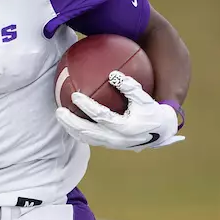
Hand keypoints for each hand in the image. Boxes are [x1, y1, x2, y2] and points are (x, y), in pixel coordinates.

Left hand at [55, 72, 183, 150]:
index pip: (101, 116)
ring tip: (60, 116)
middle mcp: (116, 139)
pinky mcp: (109, 145)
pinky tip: (69, 121)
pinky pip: (90, 139)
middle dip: (71, 122)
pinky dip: (77, 131)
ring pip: (86, 138)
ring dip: (71, 128)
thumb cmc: (152, 112)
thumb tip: (113, 74)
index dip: (87, 106)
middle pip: (88, 132)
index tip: (75, 95)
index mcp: (125, 128)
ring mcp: (111, 144)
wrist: (161, 133)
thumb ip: (130, 87)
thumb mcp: (145, 98)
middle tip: (59, 110)